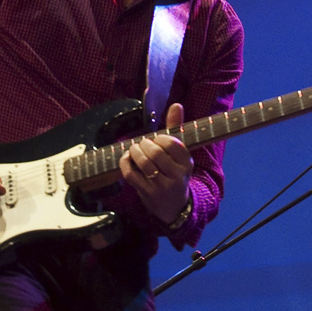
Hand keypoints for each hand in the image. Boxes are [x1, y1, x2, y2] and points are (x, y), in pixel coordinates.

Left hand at [119, 102, 192, 224]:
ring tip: (134, 148)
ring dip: (135, 152)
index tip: (156, 138)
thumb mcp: (179, 153)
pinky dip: (125, 164)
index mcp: (186, 163)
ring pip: (143, 164)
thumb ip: (176, 128)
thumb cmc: (175, 171)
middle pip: (156, 154)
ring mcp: (162, 187)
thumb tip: (176, 104)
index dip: (160, 138)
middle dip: (145, 144)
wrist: (174, 206)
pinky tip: (127, 158)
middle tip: (142, 143)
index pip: (173, 144)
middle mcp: (177, 176)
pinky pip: (131, 175)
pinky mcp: (147, 194)